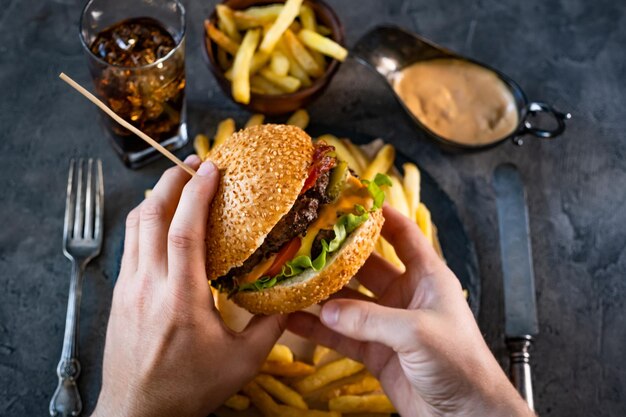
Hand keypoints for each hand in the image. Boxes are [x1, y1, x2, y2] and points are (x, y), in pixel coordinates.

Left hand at [92, 156, 285, 416]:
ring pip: (134, 226)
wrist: (137, 414)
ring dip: (155, 197)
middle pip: (150, 216)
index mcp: (180, 300)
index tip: (210, 168)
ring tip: (178, 183)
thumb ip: (270, 328)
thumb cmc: (188, 390)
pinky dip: (145, 221)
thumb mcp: (241, 363)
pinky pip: (129, 244)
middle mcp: (148, 286)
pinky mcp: (120, 296)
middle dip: (171, 181)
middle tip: (192, 163)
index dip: (197, 193)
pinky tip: (162, 222)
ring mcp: (128, 289)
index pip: (184, 232)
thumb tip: (294, 299)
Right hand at [288, 206, 532, 416]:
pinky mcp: (375, 351)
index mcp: (427, 277)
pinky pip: (341, 335)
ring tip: (292, 280)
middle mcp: (405, 295)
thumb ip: (371, 320)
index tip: (352, 199)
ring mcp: (387, 324)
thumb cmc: (460, 364)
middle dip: (338, 256)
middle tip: (306, 243)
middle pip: (365, 266)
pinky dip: (318, 328)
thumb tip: (328, 309)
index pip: (404, 235)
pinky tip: (295, 320)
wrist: (465, 415)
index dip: (381, 215)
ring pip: (348, 302)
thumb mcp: (417, 333)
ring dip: (322, 294)